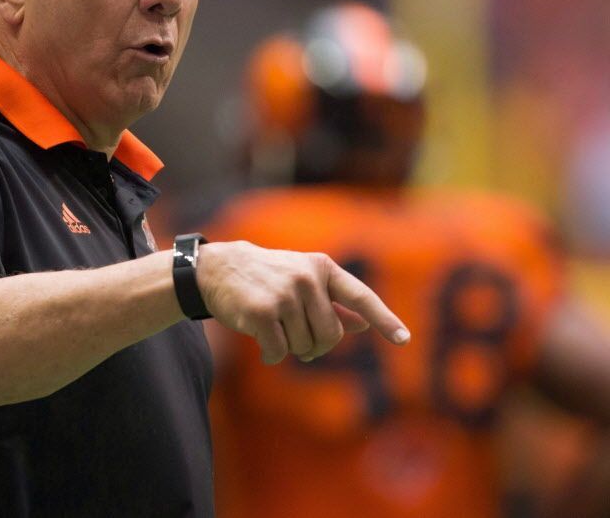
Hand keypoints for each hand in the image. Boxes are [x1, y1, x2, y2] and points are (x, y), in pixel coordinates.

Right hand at [196, 241, 409, 363]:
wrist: (218, 268)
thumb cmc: (266, 277)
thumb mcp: (302, 280)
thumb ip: (332, 302)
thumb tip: (364, 325)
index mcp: (322, 267)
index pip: (360, 297)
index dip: (384, 319)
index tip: (403, 339)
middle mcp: (307, 278)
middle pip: (331, 336)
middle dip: (315, 345)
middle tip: (296, 337)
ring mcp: (285, 294)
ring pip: (305, 346)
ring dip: (290, 348)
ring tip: (274, 329)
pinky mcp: (263, 311)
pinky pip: (280, 352)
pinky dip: (272, 354)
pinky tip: (260, 341)